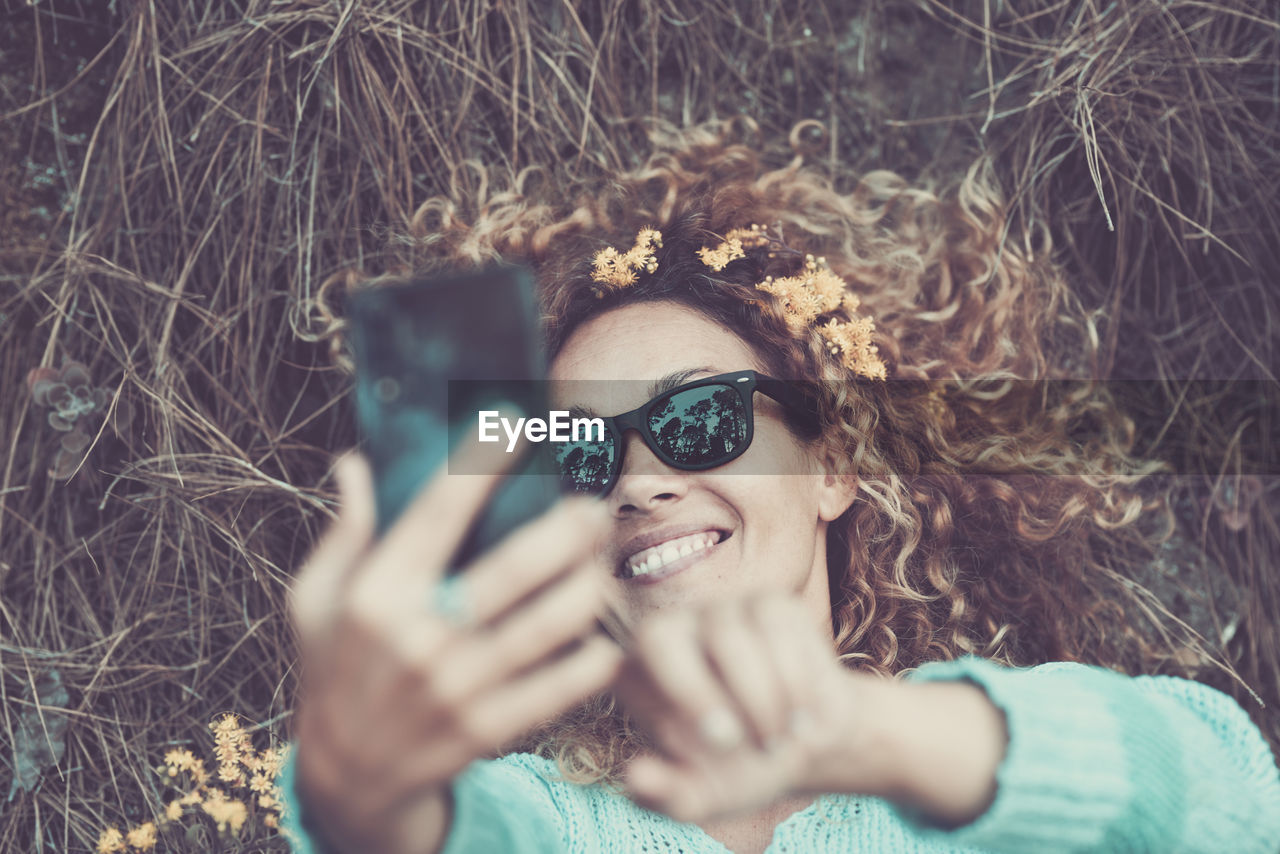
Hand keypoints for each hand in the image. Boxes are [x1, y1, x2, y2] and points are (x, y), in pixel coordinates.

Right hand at [288, 450, 622, 853]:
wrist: (348, 775)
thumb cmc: (335, 668)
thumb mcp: (315, 600)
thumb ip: (342, 533)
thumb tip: (353, 463)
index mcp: (376, 596)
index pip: (436, 513)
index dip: (481, 464)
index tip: (517, 425)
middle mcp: (418, 639)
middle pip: (515, 568)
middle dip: (568, 528)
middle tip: (591, 507)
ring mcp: (457, 688)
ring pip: (549, 624)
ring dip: (590, 585)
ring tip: (603, 563)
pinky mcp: (487, 729)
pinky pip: (559, 688)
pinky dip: (593, 660)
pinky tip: (607, 636)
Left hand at [613, 592, 875, 823]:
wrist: (806, 748)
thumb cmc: (739, 772)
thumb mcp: (702, 798)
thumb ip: (663, 796)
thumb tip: (633, 778)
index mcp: (639, 675)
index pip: (614, 664)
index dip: (646, 697)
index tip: (706, 742)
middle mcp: (672, 631)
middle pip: (659, 634)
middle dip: (694, 690)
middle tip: (729, 744)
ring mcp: (721, 610)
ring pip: (728, 635)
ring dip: (758, 698)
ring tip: (776, 742)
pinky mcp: (770, 603)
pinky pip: (777, 626)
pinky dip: (793, 679)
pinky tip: (800, 717)